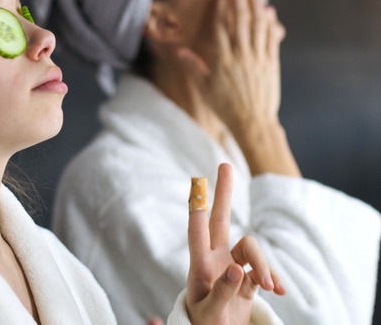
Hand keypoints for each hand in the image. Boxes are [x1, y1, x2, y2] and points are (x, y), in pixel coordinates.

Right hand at [179, 0, 283, 133]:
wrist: (252, 122)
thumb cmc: (225, 107)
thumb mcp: (203, 87)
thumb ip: (192, 66)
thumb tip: (178, 51)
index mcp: (222, 61)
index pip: (221, 28)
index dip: (222, 9)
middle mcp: (240, 56)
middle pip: (240, 22)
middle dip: (240, 1)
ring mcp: (258, 58)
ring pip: (258, 26)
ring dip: (256, 7)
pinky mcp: (271, 63)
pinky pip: (271, 38)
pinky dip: (270, 24)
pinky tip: (269, 13)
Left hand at [185, 163, 285, 324]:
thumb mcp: (211, 312)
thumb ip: (223, 291)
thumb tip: (236, 268)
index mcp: (200, 265)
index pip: (197, 231)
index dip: (196, 207)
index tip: (196, 183)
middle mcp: (215, 259)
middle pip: (221, 220)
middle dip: (225, 194)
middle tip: (224, 164)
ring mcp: (232, 265)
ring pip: (252, 249)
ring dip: (264, 264)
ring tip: (269, 287)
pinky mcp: (247, 277)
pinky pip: (263, 269)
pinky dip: (272, 277)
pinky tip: (278, 291)